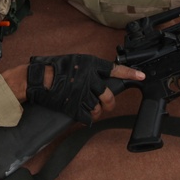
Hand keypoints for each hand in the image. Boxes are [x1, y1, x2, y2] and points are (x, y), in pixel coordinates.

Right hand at [3, 54, 142, 123]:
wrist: (37, 78)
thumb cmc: (53, 67)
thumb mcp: (74, 60)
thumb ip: (89, 68)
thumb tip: (99, 76)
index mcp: (91, 65)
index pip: (115, 70)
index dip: (130, 74)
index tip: (141, 77)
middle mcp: (90, 79)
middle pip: (109, 96)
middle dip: (110, 104)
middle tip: (107, 106)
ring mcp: (83, 94)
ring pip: (98, 109)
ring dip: (95, 112)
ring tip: (89, 111)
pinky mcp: (75, 107)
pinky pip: (87, 118)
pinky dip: (85, 119)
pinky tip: (81, 117)